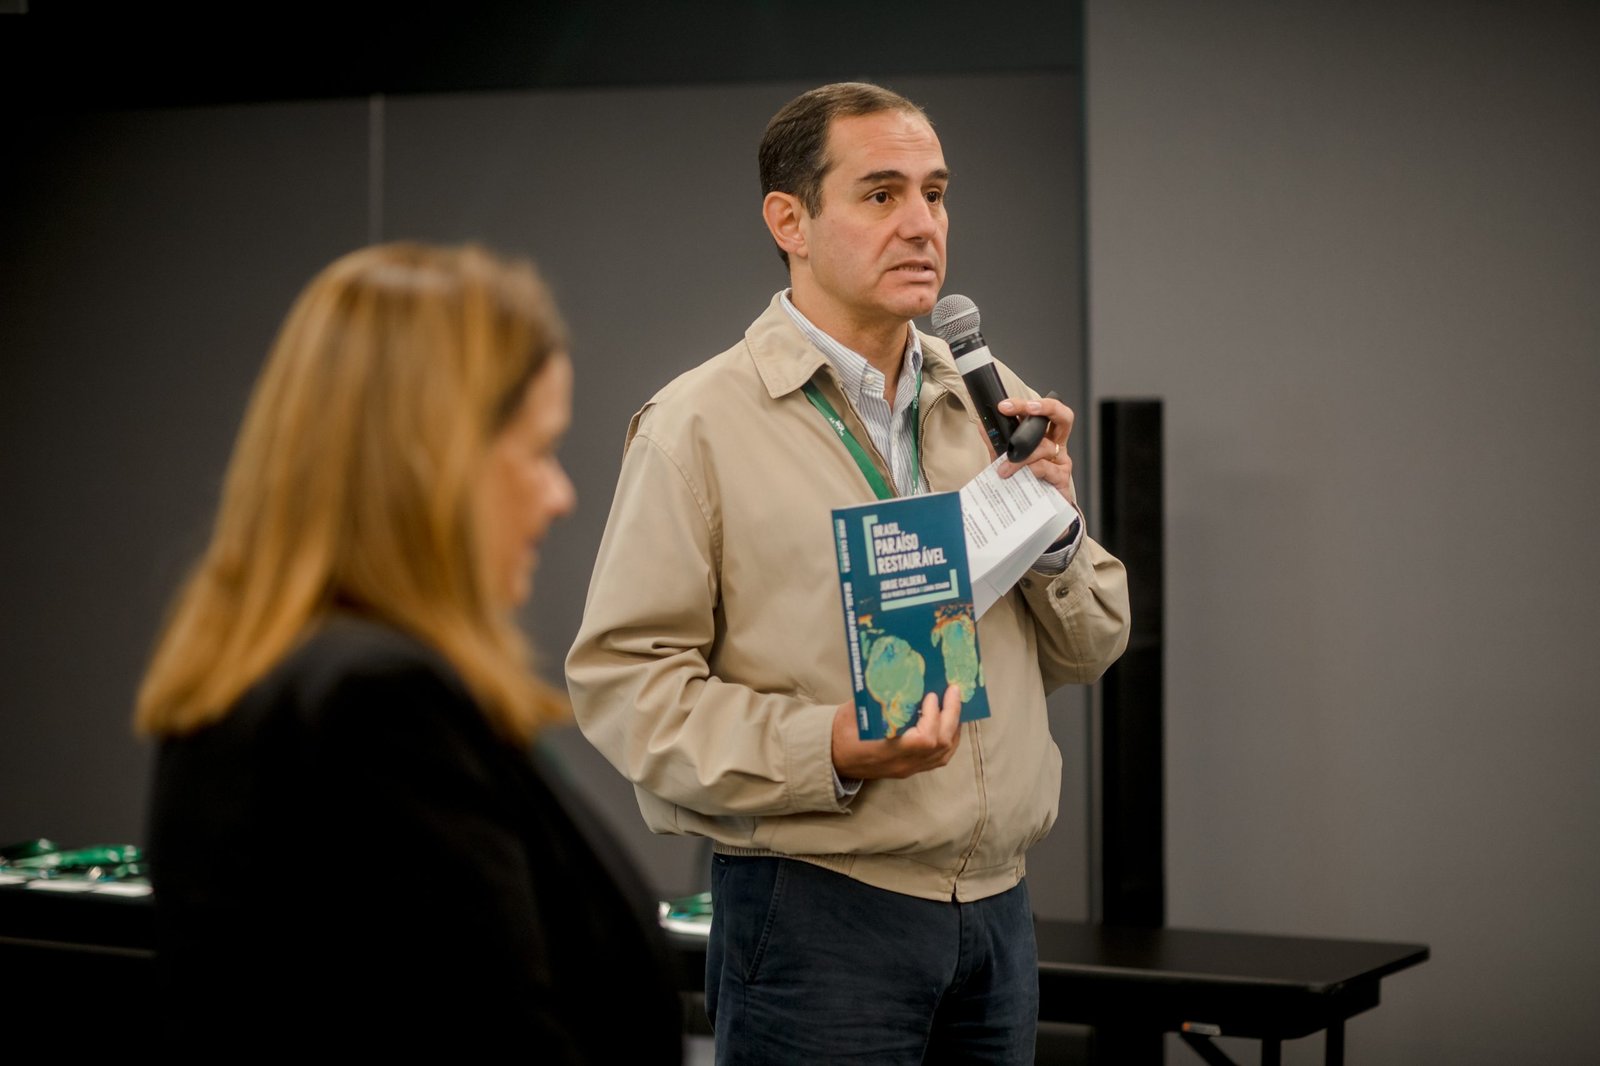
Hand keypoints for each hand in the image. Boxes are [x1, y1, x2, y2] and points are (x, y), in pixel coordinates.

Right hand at [831, 684, 963, 779]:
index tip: (931, 695)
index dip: (934, 717)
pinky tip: (948, 723)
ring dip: (953, 728)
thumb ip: (881, 698)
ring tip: (955, 705)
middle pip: (940, 745)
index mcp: (886, 750)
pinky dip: (948, 739)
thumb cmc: (841, 731)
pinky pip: (938, 759)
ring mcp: (907, 769)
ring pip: (943, 754)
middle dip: (951, 715)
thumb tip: (902, 676)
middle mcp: (902, 763)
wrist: (831, 757)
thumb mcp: (856, 710)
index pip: (924, 740)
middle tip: (953, 691)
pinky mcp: (909, 769)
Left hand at [996, 395, 1075, 505]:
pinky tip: (1024, 475)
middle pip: (1063, 417)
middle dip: (1045, 408)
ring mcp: (1061, 462)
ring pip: (1046, 446)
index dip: (1027, 405)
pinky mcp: (1062, 479)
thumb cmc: (1023, 485)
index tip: (1005, 406)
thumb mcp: (1007, 461)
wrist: (1034, 515)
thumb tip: (983, 425)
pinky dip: (1034, 469)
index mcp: (1045, 438)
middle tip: (1028, 408)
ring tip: (1005, 468)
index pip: (1043, 412)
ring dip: (1023, 455)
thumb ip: (997, 444)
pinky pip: (1048, 468)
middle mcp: (1056, 446)